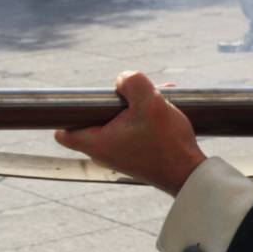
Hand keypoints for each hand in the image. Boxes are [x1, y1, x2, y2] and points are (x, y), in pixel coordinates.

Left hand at [54, 72, 206, 195]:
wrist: (189, 172)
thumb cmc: (167, 143)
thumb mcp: (150, 102)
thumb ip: (132, 82)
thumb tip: (123, 79)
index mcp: (96, 143)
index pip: (62, 131)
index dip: (70, 112)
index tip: (90, 101)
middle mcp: (104, 154)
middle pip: (96, 120)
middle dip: (116, 102)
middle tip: (136, 95)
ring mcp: (121, 157)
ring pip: (118, 124)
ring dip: (135, 108)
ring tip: (159, 98)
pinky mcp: (137, 157)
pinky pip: (132, 132)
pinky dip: (144, 119)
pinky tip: (164, 111)